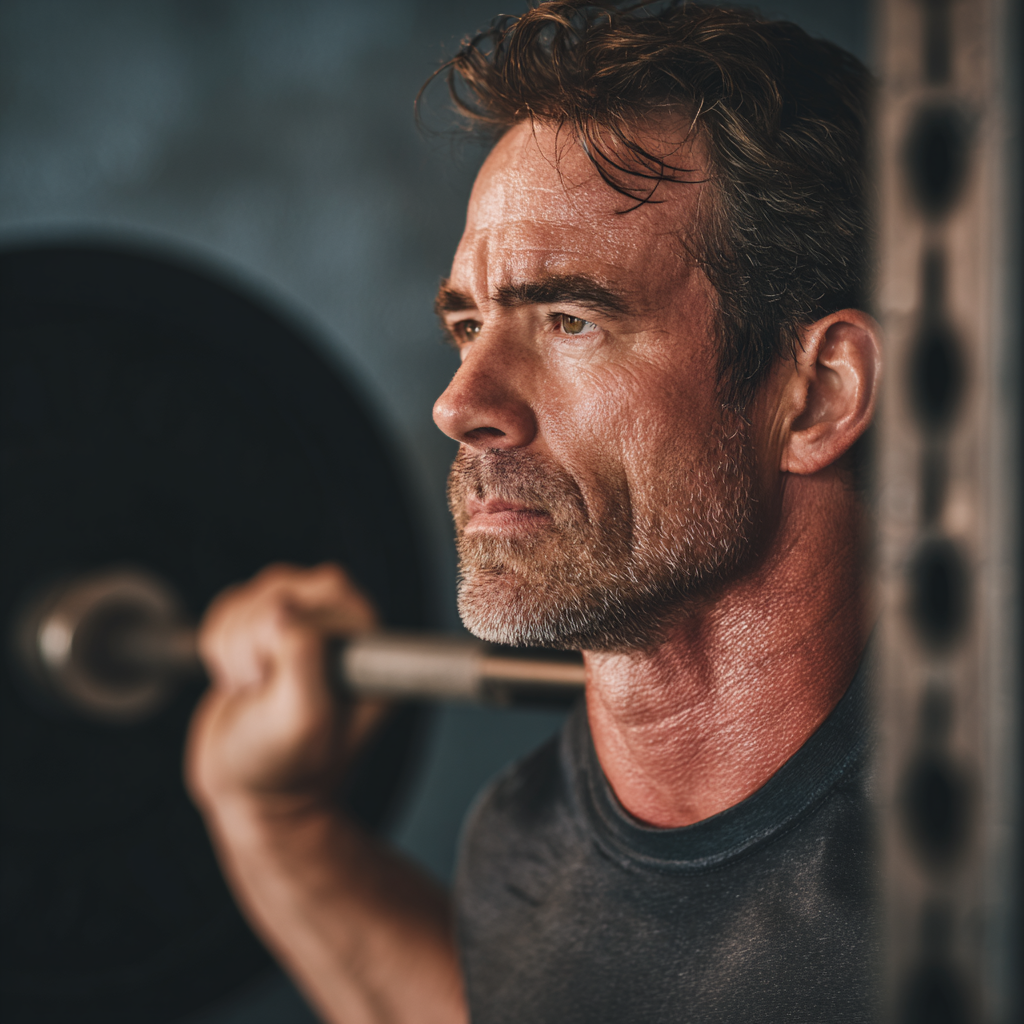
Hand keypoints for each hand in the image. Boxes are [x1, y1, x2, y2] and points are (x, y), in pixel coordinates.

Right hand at [185, 563, 387, 817]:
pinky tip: (237, 682)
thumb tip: (283, 608)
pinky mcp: (266, 632)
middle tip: (259, 684)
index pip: (330, 587)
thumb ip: (302, 658)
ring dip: (233, 644)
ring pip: (255, 594)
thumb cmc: (284, 768)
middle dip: (254, 635)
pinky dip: (218, 643)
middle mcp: (343, 632)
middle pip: (285, 586)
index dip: (291, 625)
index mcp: (369, 648)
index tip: (279, 675)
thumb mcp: (300, 720)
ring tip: (250, 689)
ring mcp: (304, 627)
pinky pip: (231, 606)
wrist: (246, 794)